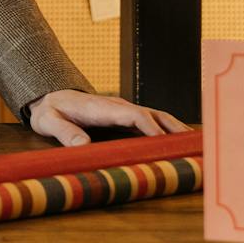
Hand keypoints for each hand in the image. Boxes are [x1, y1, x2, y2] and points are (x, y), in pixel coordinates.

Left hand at [26, 89, 187, 145]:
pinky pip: (149, 122)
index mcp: (102, 107)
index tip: (162, 142)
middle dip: (173, 127)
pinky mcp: (123, 117)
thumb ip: (65, 132)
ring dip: (175, 128)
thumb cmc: (50, 111)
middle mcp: (117, 107)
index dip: (150, 127)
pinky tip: (177, 142)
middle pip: (152, 114)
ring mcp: (123, 111)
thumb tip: (83, 146)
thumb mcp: (50, 122)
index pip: (133, 115)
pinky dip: (166, 130)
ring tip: (194, 144)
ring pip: (156, 117)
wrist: (49, 96)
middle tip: (192, 143)